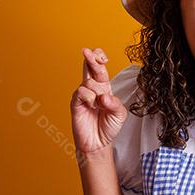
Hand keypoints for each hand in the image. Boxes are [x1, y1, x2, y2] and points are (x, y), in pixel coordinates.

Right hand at [70, 47, 128, 161]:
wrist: (98, 143)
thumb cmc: (108, 127)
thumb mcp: (119, 114)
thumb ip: (115, 104)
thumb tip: (104, 96)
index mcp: (104, 87)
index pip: (100, 68)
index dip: (99, 59)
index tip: (102, 56)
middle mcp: (93, 89)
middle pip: (91, 67)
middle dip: (91, 58)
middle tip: (88, 51)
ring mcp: (83, 95)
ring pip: (88, 82)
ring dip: (97, 92)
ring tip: (99, 106)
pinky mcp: (75, 103)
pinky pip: (81, 93)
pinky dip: (89, 98)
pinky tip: (92, 106)